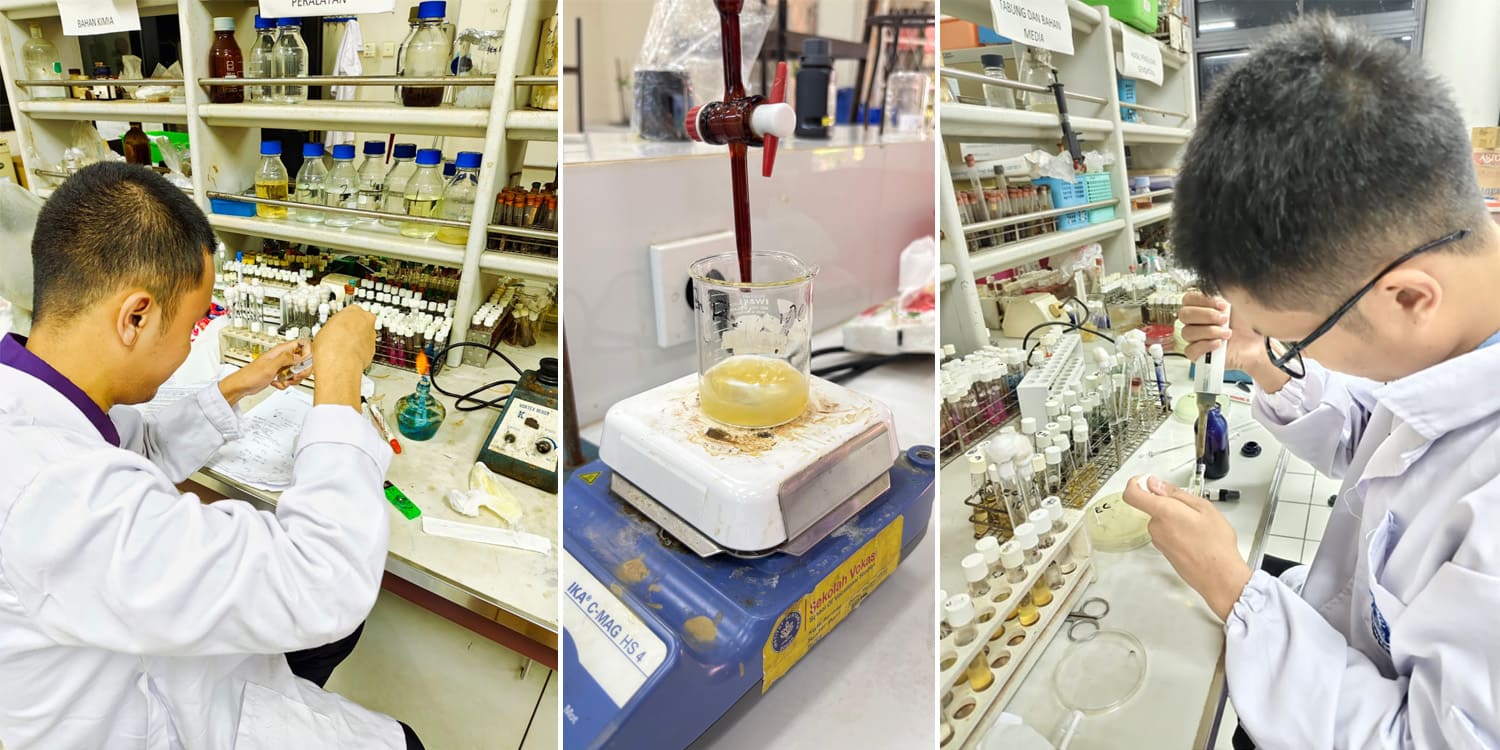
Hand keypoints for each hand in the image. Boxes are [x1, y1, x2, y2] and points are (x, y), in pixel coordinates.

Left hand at [218, 340, 310, 405]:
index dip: (308, 353)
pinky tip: (277, 383)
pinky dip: (286, 384)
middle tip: (295, 376)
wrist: (242, 386)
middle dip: (302, 370)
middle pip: (304, 360)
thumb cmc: (250, 375)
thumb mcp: (270, 365)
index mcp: (281, 350)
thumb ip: (286, 358)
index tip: (305, 363)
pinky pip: (291, 379)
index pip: (303, 344)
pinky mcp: (281, 375)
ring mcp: (283, 366)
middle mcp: (284, 357)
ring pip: (299, 371)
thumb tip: (300, 356)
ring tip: (284, 380)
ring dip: (294, 379)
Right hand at [311, 306, 374, 408]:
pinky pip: (365, 348)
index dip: (342, 320)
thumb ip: (333, 326)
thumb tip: (330, 332)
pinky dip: (358, 351)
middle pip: (360, 322)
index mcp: (354, 310)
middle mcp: (366, 321)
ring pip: (364, 335)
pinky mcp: (373, 350)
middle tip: (340, 336)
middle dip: (352, 329)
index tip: (338, 324)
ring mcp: (371, 336)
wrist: (339, 364)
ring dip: (356, 340)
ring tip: (342, 348)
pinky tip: (347, 356)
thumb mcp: (323, 329)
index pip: (350, 311)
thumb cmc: (330, 346)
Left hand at [1122, 474, 1252, 620]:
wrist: (1219, 577)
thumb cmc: (1216, 544)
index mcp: (1163, 512)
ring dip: (1177, 520)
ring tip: (1200, 528)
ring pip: (1162, 521)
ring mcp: (1159, 542)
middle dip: (1171, 505)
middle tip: (1194, 511)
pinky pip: (1167, 534)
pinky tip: (1197, 539)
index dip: (1134, 484)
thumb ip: (1175, 493)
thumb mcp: (1204, 508)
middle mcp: (1156, 528)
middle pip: (1153, 508)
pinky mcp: (1165, 552)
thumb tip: (1155, 484)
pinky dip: (1179, 532)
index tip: (1143, 480)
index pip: (1132, 495)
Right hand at [1178, 291, 1288, 392]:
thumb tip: (1213, 289)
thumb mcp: (1238, 304)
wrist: (1257, 346)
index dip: (1202, 300)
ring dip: (1210, 331)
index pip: (1188, 299)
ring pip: (1187, 332)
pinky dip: (1205, 346)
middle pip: (1184, 314)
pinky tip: (1219, 344)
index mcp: (1203, 307)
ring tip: (1227, 333)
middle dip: (1206, 315)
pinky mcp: (1198, 354)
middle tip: (1224, 319)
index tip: (1222, 304)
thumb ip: (1222, 295)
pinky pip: (1190, 350)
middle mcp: (1197, 322)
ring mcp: (1196, 339)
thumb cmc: (1249, 326)